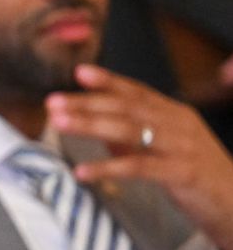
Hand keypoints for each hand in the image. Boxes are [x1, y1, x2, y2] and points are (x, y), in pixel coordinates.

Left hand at [46, 63, 232, 249]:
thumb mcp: (162, 150)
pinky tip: (83, 171)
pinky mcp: (184, 173)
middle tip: (53, 102)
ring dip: (91, 126)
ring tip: (60, 124)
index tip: (78, 73)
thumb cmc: (197, 177)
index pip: (136, 92)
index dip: (108, 81)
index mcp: (174, 114)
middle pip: (127, 108)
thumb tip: (94, 124)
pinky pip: (140, 167)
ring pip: (131, 131)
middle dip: (87, 103)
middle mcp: (179, 124)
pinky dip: (109, 167)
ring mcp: (183, 146)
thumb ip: (131, 137)